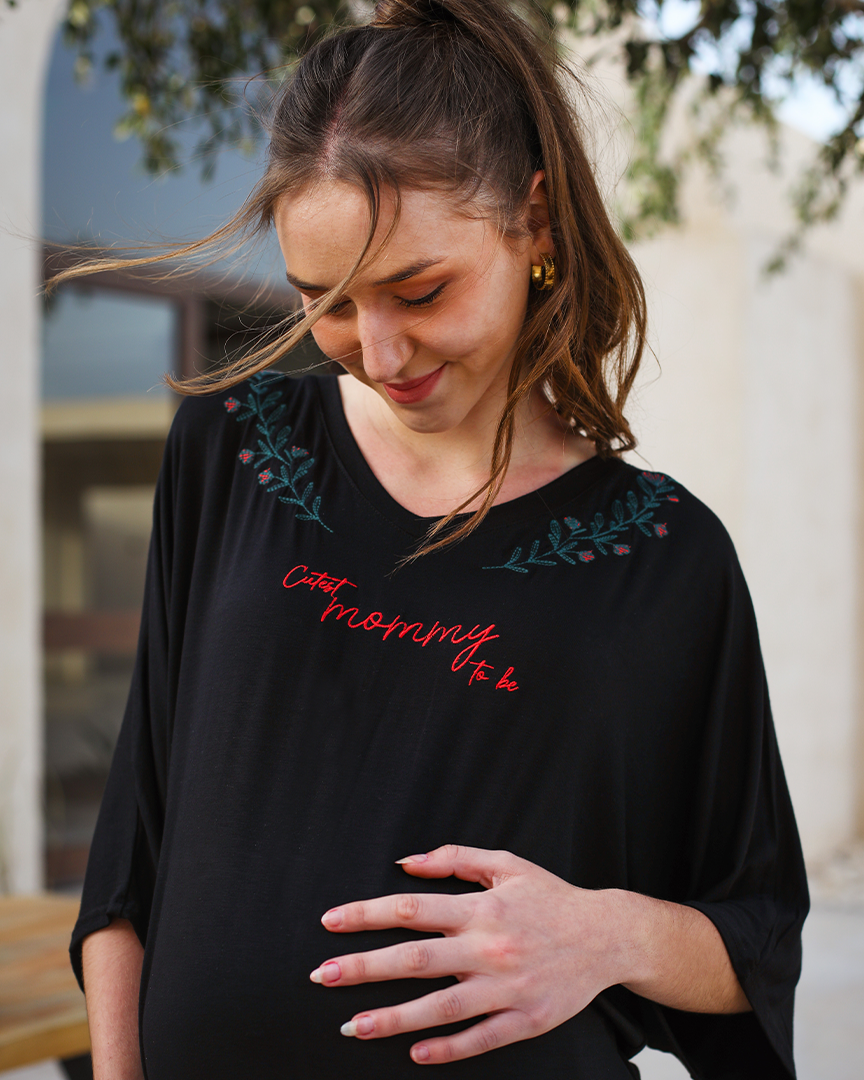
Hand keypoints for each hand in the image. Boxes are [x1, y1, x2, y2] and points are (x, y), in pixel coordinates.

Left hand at [310, 845, 633, 1063]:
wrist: (608, 935)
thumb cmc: (551, 898)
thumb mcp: (506, 864)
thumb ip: (454, 859)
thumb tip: (406, 861)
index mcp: (482, 907)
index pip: (411, 909)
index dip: (367, 914)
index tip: (331, 922)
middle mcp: (489, 947)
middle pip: (415, 959)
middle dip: (365, 968)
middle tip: (322, 976)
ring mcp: (507, 986)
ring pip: (441, 1007)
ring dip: (393, 1018)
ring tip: (353, 1026)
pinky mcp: (526, 1019)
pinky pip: (480, 1038)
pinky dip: (447, 1048)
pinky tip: (415, 1052)